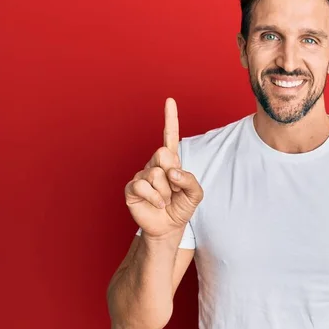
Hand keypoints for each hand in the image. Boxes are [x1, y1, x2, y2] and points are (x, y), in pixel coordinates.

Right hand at [124, 98, 203, 238]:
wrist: (169, 227)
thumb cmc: (181, 207)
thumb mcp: (195, 194)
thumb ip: (190, 180)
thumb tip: (172, 172)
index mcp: (171, 161)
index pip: (170, 136)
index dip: (170, 118)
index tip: (170, 100)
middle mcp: (155, 164)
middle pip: (163, 153)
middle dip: (172, 174)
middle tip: (173, 189)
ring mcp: (142, 175)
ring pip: (155, 174)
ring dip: (166, 191)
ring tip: (165, 199)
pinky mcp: (132, 188)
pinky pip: (143, 186)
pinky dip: (155, 198)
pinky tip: (157, 204)